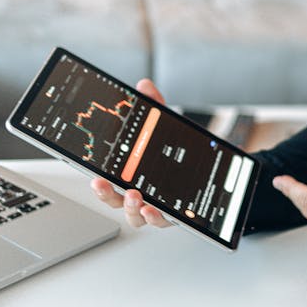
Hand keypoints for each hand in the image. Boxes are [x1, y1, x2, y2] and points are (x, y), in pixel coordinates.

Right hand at [88, 78, 171, 228]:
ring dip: (131, 208)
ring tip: (134, 196)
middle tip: (102, 184)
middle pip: (115, 201)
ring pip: (136, 217)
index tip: (93, 176)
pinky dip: (156, 216)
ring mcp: (156, 207)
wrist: (214, 169)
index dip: (98, 182)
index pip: (108, 181)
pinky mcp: (175, 215)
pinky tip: (154, 208)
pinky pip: (162, 221)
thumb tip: (144, 85)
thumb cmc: (181, 154)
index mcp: (130, 176)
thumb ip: (155, 107)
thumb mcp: (166, 127)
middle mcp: (140, 195)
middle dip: (107, 194)